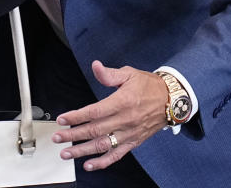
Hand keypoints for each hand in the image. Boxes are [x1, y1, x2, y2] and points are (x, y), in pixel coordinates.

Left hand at [51, 60, 168, 171]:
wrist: (172, 100)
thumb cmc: (149, 86)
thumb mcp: (129, 74)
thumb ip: (109, 74)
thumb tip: (95, 66)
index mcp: (122, 102)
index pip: (94, 112)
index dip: (76, 116)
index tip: (62, 119)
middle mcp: (125, 120)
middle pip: (95, 130)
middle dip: (73, 135)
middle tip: (57, 138)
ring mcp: (129, 133)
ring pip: (103, 145)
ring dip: (82, 151)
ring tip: (66, 153)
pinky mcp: (134, 142)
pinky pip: (117, 155)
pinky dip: (102, 162)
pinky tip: (89, 165)